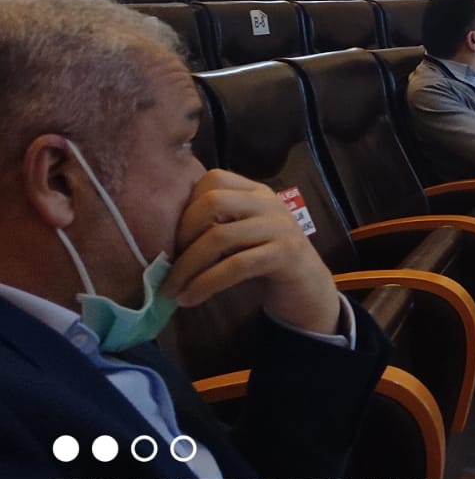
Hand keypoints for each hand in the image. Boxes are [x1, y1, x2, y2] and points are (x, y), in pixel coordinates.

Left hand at [164, 171, 340, 336]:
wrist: (309, 290)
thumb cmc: (265, 263)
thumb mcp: (239, 237)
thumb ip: (214, 226)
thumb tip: (160, 239)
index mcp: (255, 192)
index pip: (212, 179)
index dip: (184, 206)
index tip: (170, 239)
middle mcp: (269, 202)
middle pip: (213, 202)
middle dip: (181, 235)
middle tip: (166, 265)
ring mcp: (280, 226)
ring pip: (220, 236)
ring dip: (187, 267)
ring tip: (171, 290)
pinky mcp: (285, 254)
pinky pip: (235, 265)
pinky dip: (205, 284)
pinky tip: (190, 299)